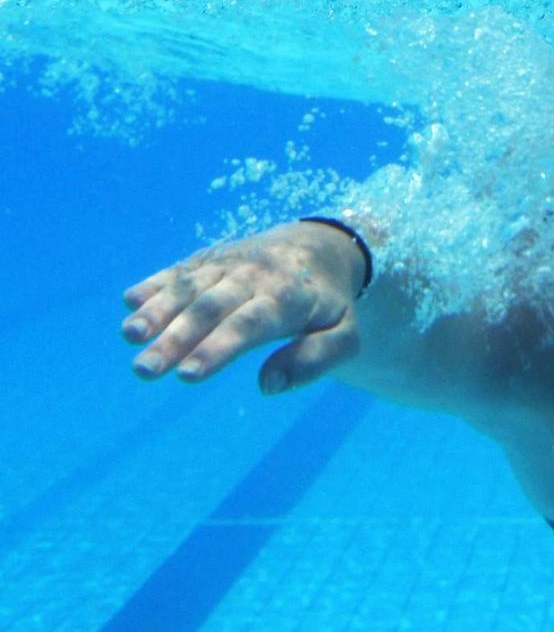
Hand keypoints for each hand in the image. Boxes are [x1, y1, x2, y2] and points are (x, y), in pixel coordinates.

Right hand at [121, 221, 366, 393]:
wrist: (319, 246)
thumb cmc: (329, 303)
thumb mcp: (345, 334)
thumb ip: (316, 359)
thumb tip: (268, 386)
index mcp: (287, 297)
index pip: (247, 325)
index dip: (217, 349)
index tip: (188, 375)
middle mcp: (253, 276)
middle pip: (210, 308)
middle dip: (175, 339)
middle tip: (144, 370)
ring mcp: (227, 264)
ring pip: (189, 287)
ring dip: (157, 310)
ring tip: (130, 336)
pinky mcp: (207, 259)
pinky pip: (179, 270)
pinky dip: (155, 283)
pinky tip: (130, 301)